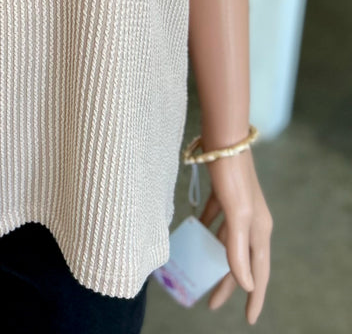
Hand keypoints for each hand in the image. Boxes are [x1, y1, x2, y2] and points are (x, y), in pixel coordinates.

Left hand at [198, 148, 272, 324]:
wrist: (224, 138)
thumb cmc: (231, 176)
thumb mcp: (236, 214)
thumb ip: (238, 248)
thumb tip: (244, 283)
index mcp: (260, 230)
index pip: (258, 273)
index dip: (254, 297)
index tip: (248, 320)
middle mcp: (252, 221)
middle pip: (241, 261)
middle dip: (228, 284)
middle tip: (211, 303)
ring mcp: (238, 207)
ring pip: (227, 242)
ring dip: (216, 259)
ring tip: (201, 272)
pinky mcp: (223, 194)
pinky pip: (215, 220)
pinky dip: (206, 229)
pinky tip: (195, 232)